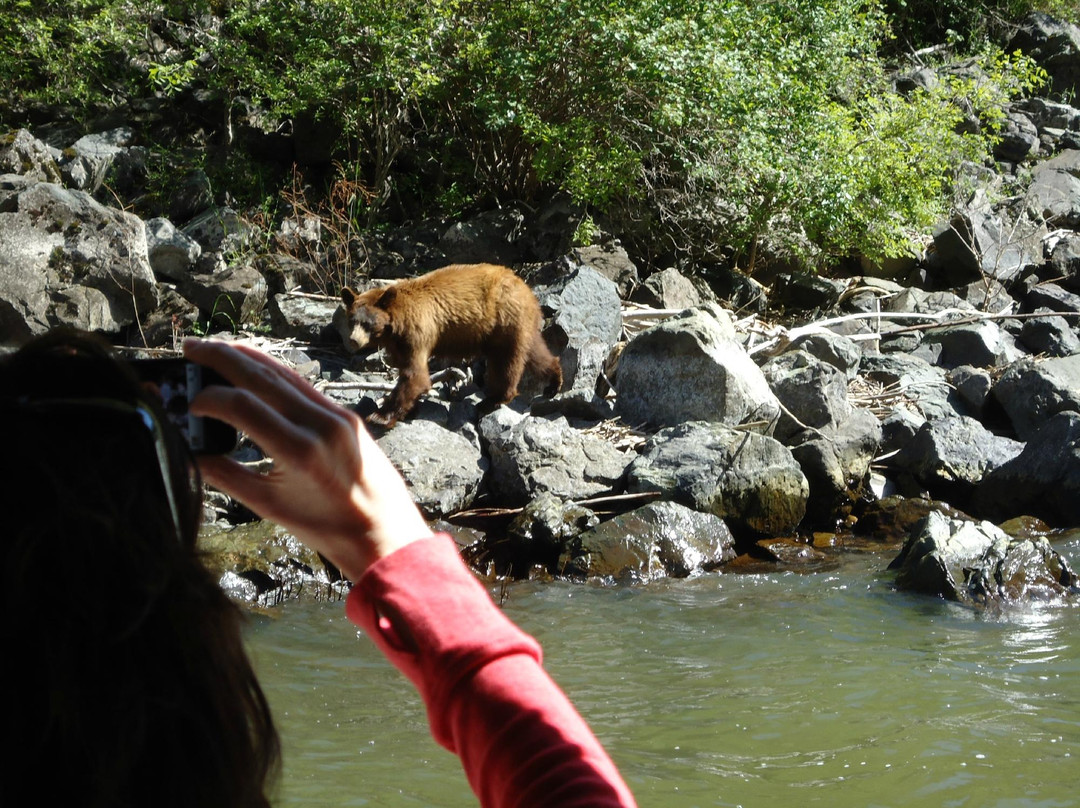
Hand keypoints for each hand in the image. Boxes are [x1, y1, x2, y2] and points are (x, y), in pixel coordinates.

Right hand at [182, 338, 432, 580]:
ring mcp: (336, 415)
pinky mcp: (345, 413)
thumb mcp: (268, 506)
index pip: (242, 406)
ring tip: (215, 349)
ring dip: (247, 357)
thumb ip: (225, 475)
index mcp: (299, 451)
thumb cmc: (324, 525)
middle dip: (222, 357)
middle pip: (262, 377)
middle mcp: (320, 424)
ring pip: (284, 373)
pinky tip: (253, 366)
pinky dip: (273, 371)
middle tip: (190, 347)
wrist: (381, 529)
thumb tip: (188, 451)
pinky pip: (303, 384)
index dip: (208, 398)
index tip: (188, 403)